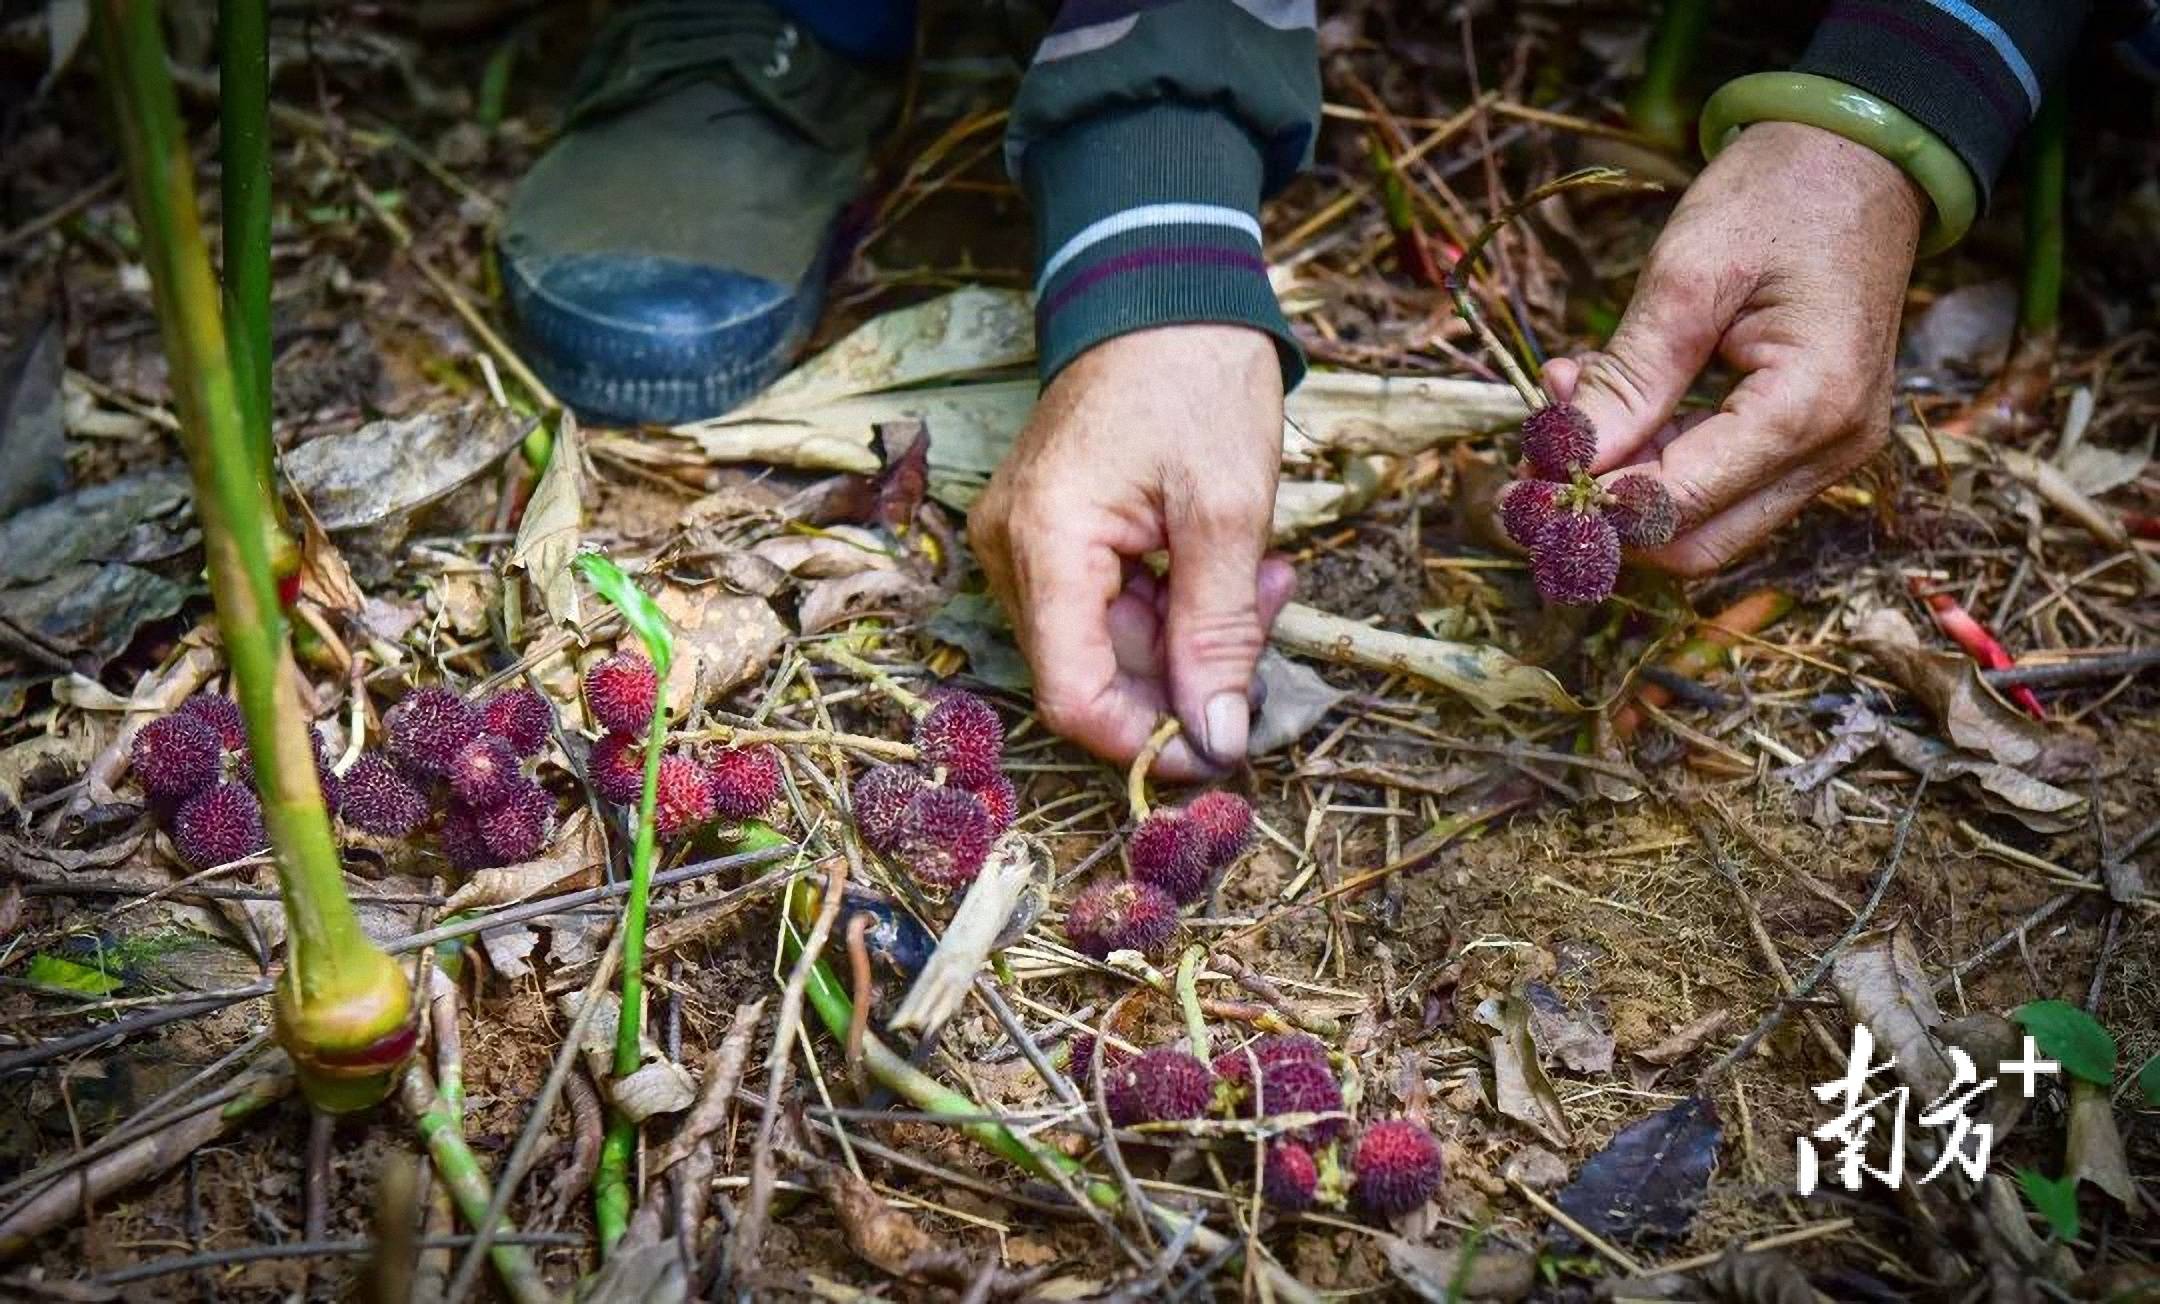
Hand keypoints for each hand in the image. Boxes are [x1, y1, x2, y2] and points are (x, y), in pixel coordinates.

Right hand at [968, 325, 1294, 778]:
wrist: (1163, 286)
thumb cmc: (1195, 377)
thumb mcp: (1228, 511)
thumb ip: (1219, 632)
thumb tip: (1216, 739)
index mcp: (1046, 542)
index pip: (1072, 695)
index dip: (1146, 738)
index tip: (1224, 743)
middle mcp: (1012, 551)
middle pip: (1093, 673)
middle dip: (1190, 669)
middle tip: (1271, 612)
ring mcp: (1024, 542)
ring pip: (1108, 645)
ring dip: (1194, 632)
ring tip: (1265, 577)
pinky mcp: (1049, 535)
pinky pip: (1107, 605)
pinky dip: (1174, 601)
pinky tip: (1230, 562)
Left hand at [1542, 121, 1926, 574]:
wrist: (1861, 156)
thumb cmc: (1781, 195)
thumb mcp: (1686, 275)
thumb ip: (1628, 379)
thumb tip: (1564, 464)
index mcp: (1813, 404)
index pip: (1681, 501)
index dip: (1590, 508)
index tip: (1514, 489)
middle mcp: (1833, 447)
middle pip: (1695, 542)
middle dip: (1601, 515)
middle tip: (1528, 458)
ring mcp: (1828, 450)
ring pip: (1703, 521)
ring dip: (1621, 481)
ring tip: (1564, 398)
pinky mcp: (1809, 439)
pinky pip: (1720, 481)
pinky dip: (1652, 458)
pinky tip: (1607, 401)